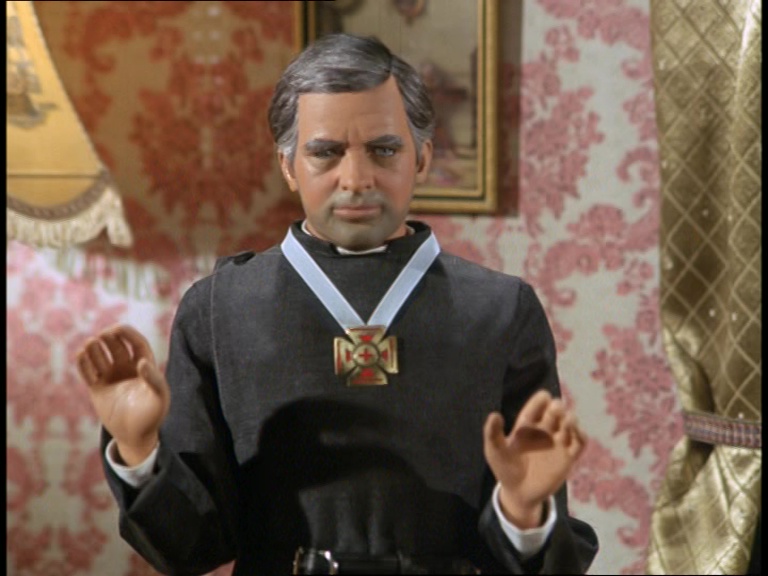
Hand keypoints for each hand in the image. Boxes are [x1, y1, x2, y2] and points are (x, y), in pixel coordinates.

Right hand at [76, 325, 169, 465]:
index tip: (117, 329)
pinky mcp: (98, 388)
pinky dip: (83, 363)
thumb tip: (142, 362)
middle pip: (116, 346)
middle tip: (101, 336)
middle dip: (108, 338)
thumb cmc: (153, 415)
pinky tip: (80, 355)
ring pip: (100, 356)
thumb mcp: (159, 397)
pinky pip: (88, 372)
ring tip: (89, 344)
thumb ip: (154, 379)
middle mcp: (127, 367)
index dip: (128, 334)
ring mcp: (111, 377)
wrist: (136, 435)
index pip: (136, 343)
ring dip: (94, 348)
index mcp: (145, 365)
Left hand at [483, 390, 585, 528]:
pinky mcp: (568, 458)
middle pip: (554, 414)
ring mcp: (557, 443)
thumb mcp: (495, 451)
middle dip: (557, 408)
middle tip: (557, 407)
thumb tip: (494, 414)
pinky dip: (581, 436)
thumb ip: (493, 434)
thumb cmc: (505, 469)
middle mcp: (544, 431)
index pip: (536, 409)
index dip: (540, 401)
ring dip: (571, 420)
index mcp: (526, 426)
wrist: (519, 494)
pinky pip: (579, 444)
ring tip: (568, 419)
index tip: (544, 396)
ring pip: (568, 426)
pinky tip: (578, 432)